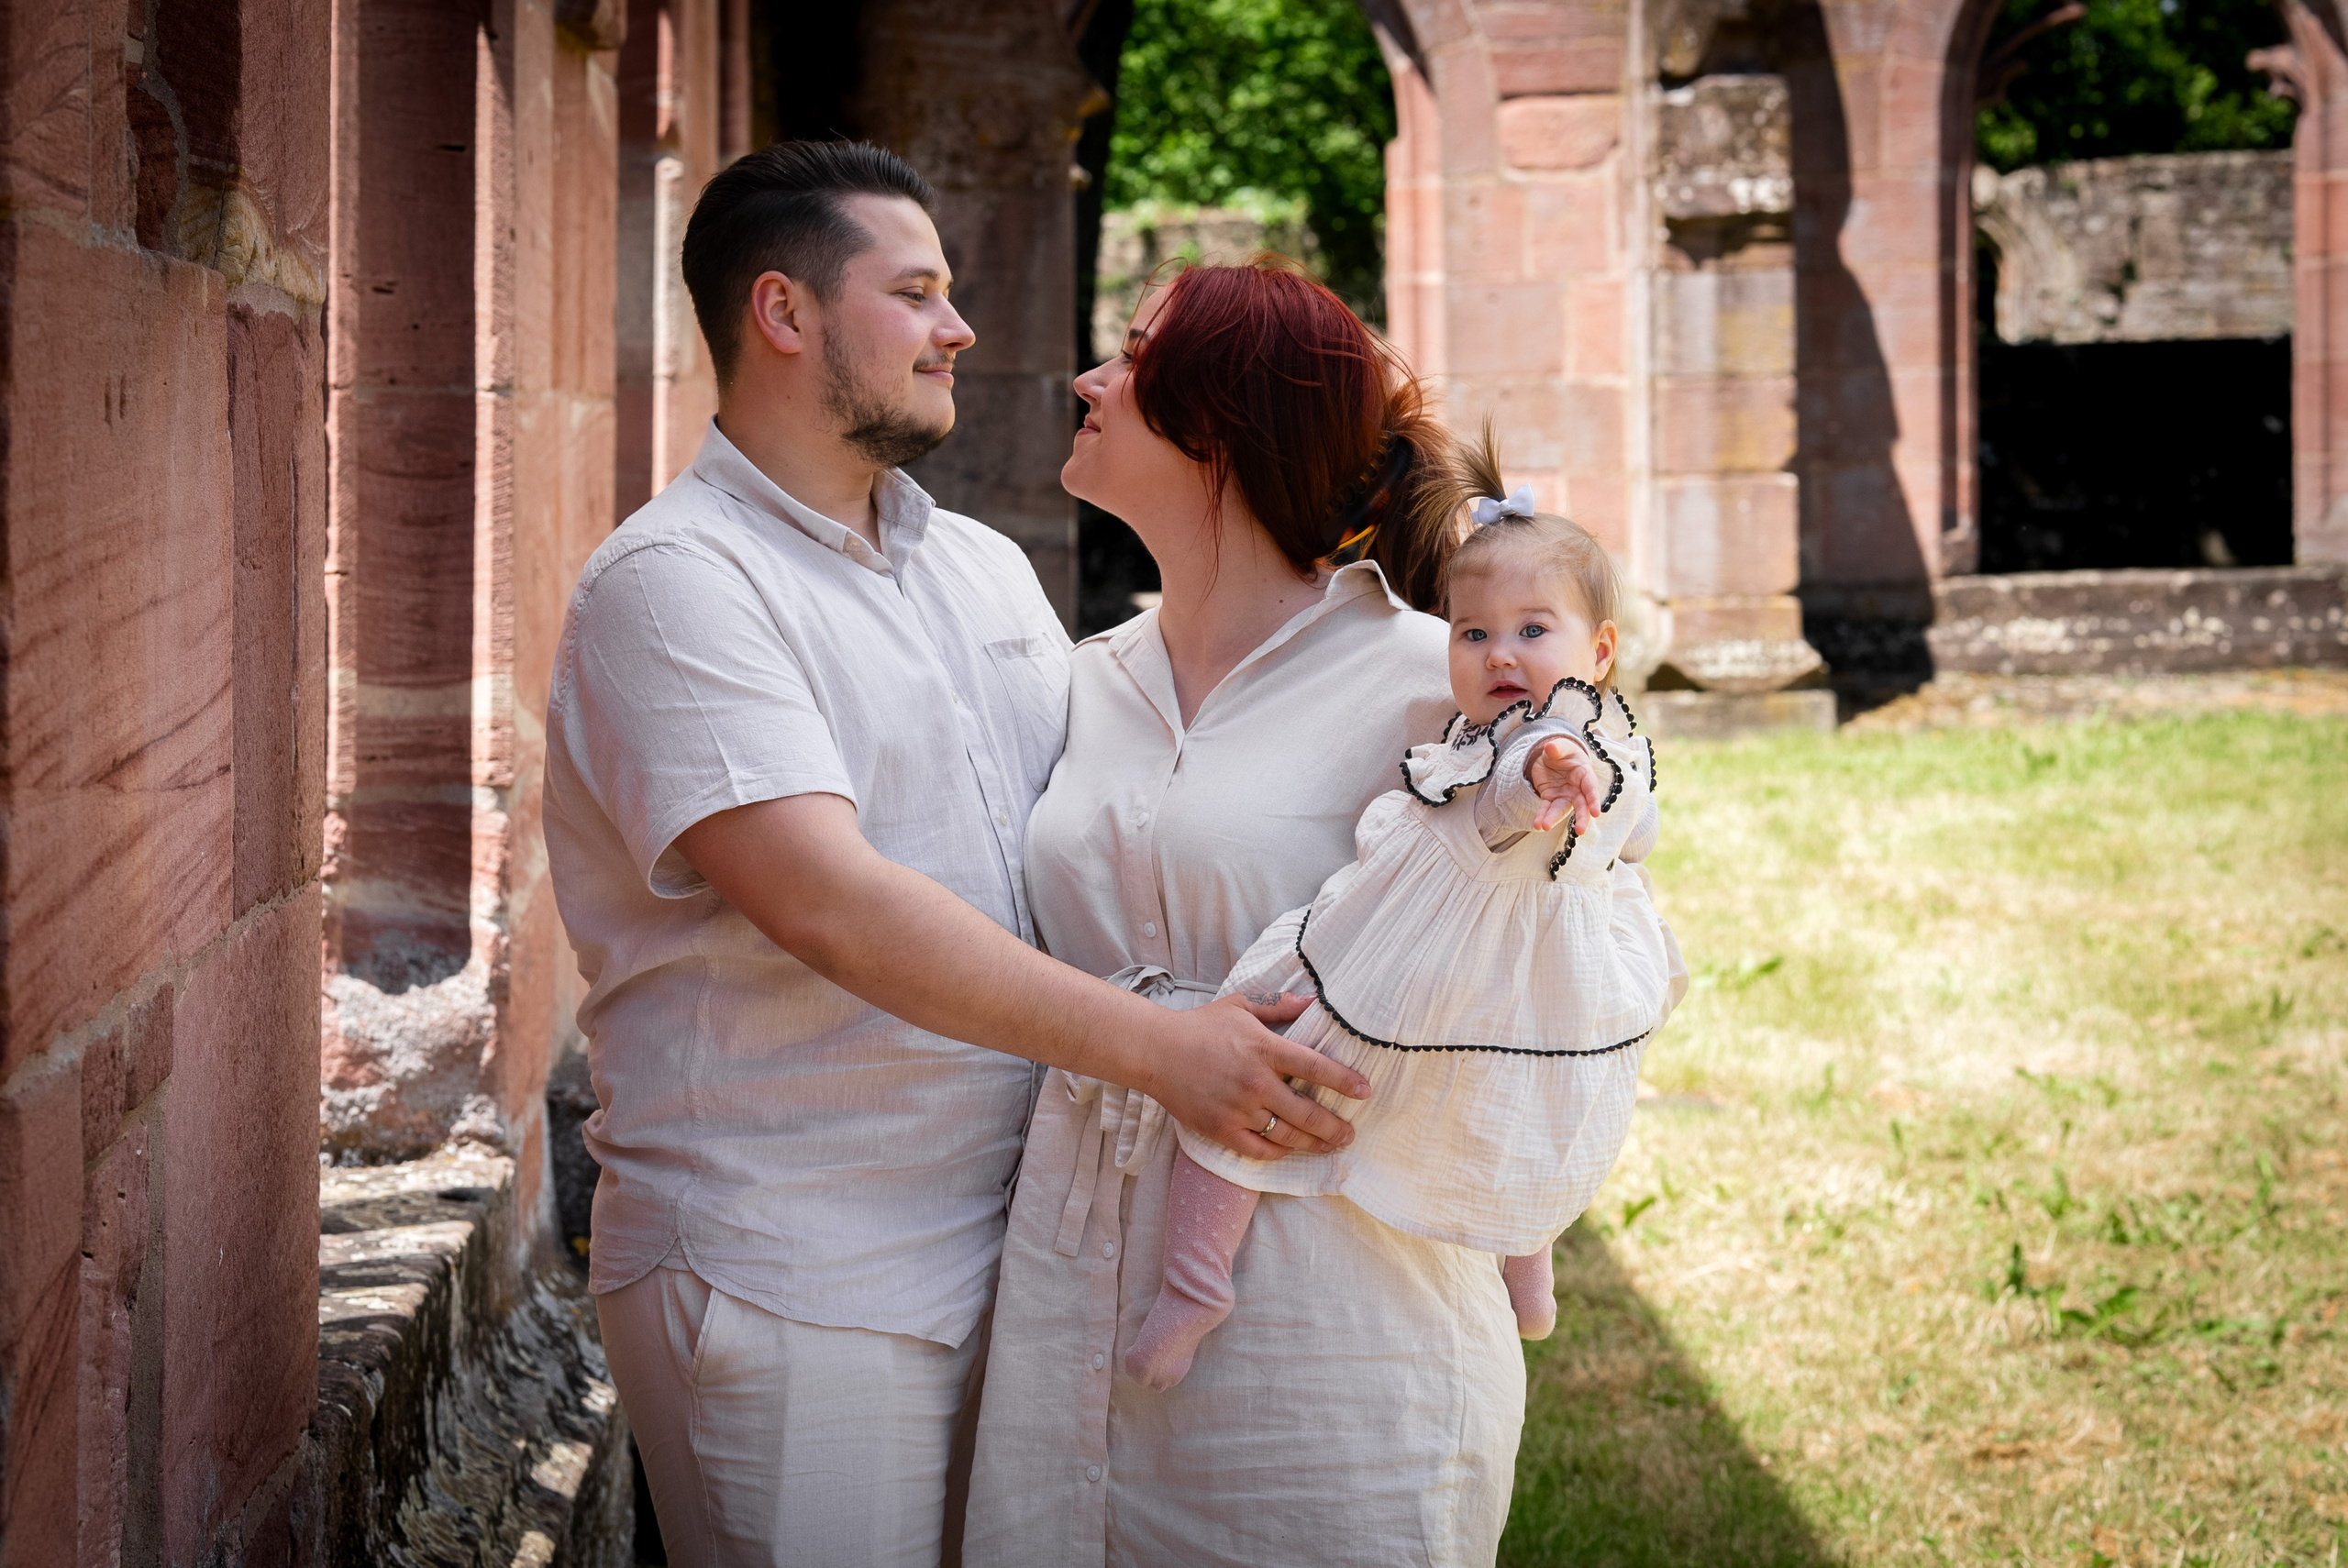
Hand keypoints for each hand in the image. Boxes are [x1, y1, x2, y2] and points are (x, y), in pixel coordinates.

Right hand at [1145, 992, 1369, 1161]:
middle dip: (1334, 1126)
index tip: (1365, 1091)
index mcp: (1264, 1049)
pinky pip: (1258, 1149)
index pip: (1314, 1068)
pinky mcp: (1221, 1129)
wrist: (1156, 1050)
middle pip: (1307, 1112)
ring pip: (1287, 1135)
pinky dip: (1278, 1152)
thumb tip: (1313, 1002)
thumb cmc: (1201, 1026)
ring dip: (1313, 1143)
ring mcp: (1238, 1109)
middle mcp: (1255, 1082)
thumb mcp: (1241, 1005)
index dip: (1343, 1080)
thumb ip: (1279, 1005)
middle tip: (1350, 1133)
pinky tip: (1291, 1149)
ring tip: (1330, 1145)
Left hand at [1528, 736, 1605, 832]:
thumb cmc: (1564, 751)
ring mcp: (1564, 796)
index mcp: (1584, 775)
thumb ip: (1557, 748)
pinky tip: (1537, 824)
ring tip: (1545, 826)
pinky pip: (1546, 808)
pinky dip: (1542, 816)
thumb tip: (1551, 747)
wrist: (1551, 757)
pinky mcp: (1550, 798)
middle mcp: (1577, 789)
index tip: (1596, 813)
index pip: (1591, 788)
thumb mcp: (1561, 746)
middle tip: (1580, 831)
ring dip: (1554, 819)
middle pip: (1581, 805)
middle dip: (1581, 818)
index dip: (1594, 800)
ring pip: (1561, 809)